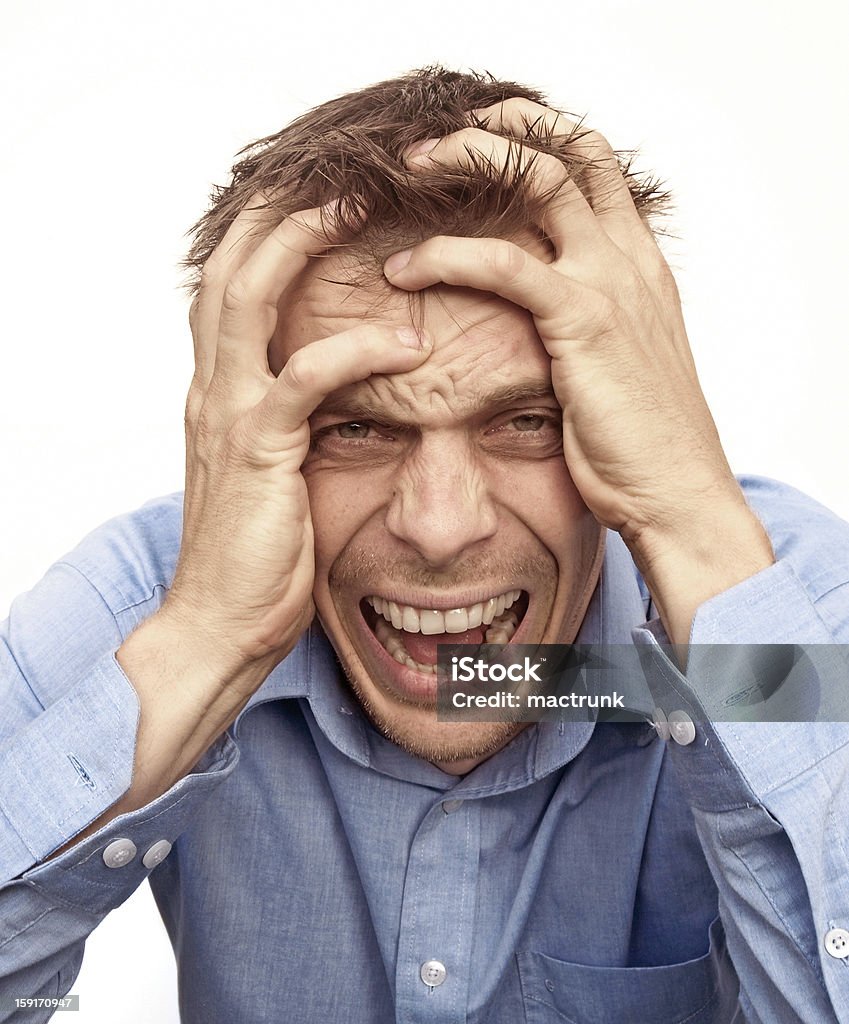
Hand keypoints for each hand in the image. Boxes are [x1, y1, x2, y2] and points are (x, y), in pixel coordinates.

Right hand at [162, 200, 430, 677]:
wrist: (219, 624)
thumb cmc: (258, 556)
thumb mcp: (271, 475)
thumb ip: (290, 426)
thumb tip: (335, 400)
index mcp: (219, 392)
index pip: (230, 288)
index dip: (267, 235)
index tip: (320, 200)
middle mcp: (213, 389)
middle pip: (229, 267)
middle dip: (280, 211)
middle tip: (346, 176)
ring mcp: (229, 415)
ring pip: (249, 298)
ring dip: (301, 243)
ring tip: (361, 208)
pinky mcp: (257, 450)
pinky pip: (305, 379)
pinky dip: (356, 350)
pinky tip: (407, 342)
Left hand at [383, 100, 772, 643]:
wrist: (675, 490)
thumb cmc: (640, 444)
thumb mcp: (619, 369)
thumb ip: (589, 329)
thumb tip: (541, 327)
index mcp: (641, 267)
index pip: (597, 170)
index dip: (543, 139)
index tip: (487, 138)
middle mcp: (631, 259)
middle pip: (573, 150)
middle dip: (504, 126)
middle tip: (440, 138)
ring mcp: (611, 282)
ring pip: (540, 179)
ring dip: (470, 158)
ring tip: (412, 167)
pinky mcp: (583, 319)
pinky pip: (505, 264)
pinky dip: (446, 256)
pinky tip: (404, 269)